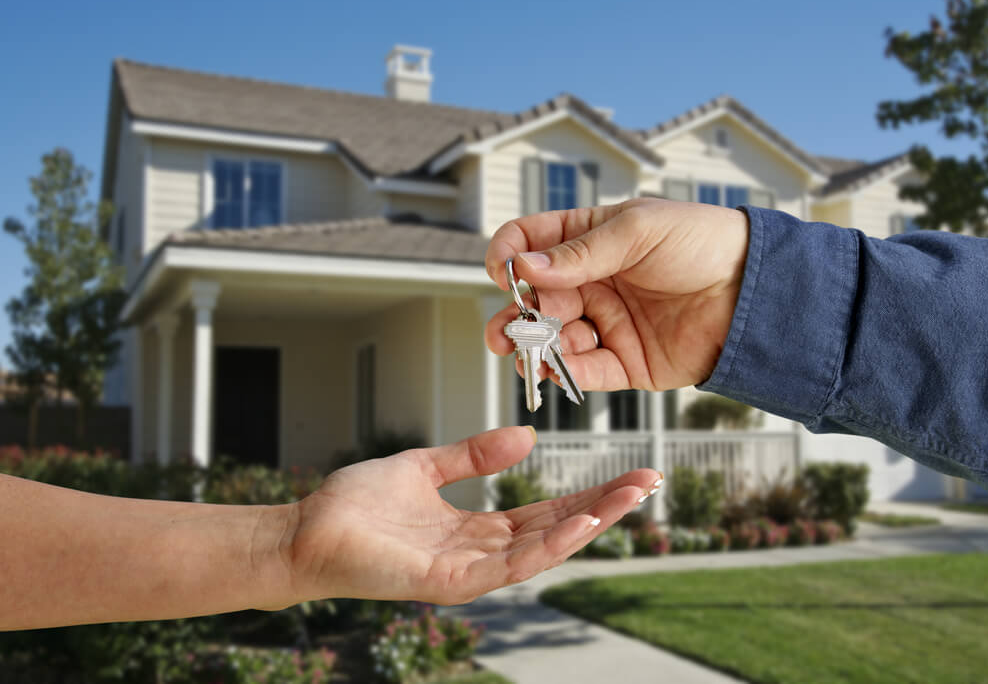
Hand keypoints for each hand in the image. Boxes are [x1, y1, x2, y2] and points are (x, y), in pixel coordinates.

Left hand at [284, 427, 659, 604]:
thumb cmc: (357, 504)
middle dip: (603, 507)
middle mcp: (479, 552)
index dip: (588, 492)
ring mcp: (466, 571)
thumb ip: (474, 455)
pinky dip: (545, 546)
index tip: (628, 474)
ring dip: (588, 524)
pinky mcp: (446, 582)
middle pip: (554, 529)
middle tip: (649, 482)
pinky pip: (505, 565)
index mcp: (476, 527)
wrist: (306, 528)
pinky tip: (578, 523)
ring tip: (628, 498)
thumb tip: (526, 438)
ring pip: (540, 549)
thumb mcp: (425, 467)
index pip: (545, 510)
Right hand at [485, 198, 749, 390]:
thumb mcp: (639, 230)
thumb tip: (525, 267)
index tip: (503, 272)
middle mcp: (592, 282)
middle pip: (535, 300)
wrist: (756, 290)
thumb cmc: (703, 243)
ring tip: (526, 353)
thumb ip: (580, 252)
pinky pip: (586, 371)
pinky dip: (566, 373)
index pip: (532, 243)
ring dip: (535, 347)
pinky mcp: (626, 362)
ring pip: (554, 339)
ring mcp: (607, 323)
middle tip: (505, 331)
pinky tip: (556, 370)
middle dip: (514, 315)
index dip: (510, 255)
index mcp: (590, 239)